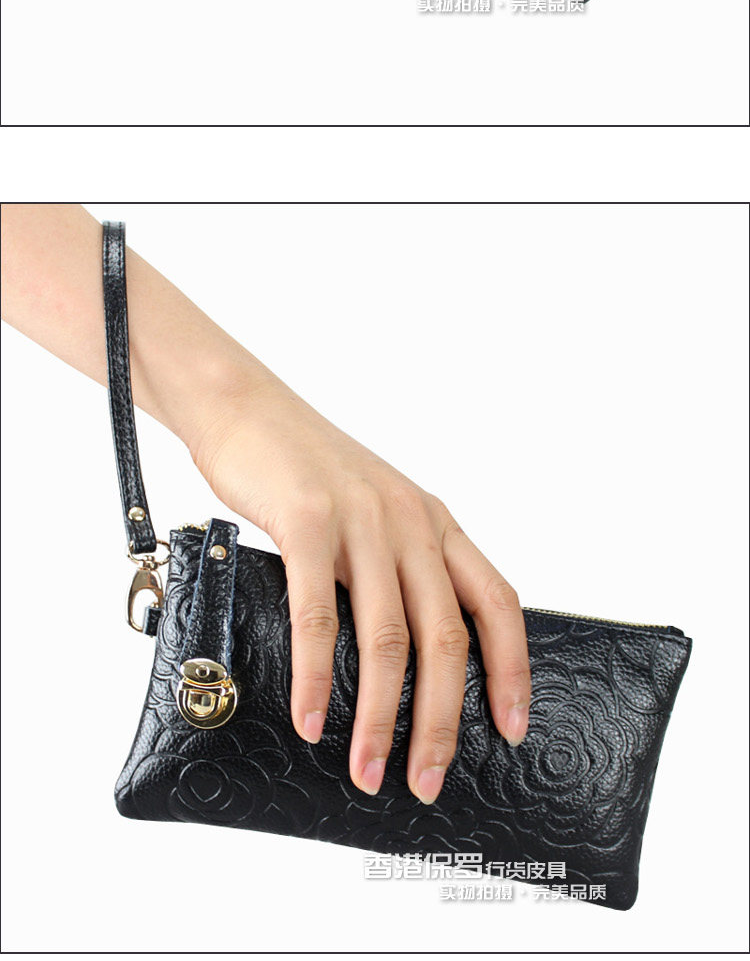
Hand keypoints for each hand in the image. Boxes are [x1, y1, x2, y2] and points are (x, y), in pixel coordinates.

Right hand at [194, 357, 530, 803]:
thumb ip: (395, 571)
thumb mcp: (372, 513)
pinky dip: (316, 676)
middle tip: (427, 781)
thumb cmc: (303, 472)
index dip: (511, 668)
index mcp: (433, 521)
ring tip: (367, 770)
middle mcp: (408, 519)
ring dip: (378, 717)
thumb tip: (407, 667)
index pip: (496, 600)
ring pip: (388, 637)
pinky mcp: (307, 519)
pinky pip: (319, 614)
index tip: (511, 730)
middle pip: (445, 636)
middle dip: (440, 721)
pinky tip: (311, 721)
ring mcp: (361, 518)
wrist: (243, 407)